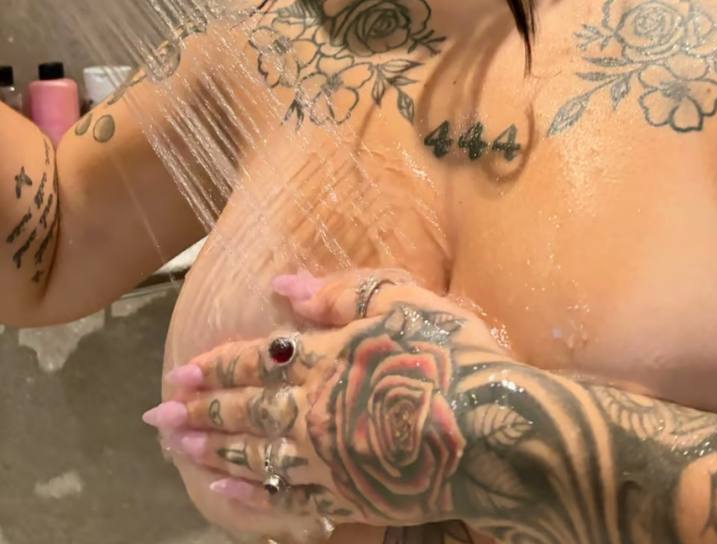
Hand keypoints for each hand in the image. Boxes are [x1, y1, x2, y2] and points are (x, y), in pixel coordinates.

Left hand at [142, 268, 509, 532]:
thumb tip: (284, 284)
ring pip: (257, 454)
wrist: (493, 429)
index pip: (261, 360)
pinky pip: (287, 498)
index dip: (219, 366)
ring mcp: (330, 457)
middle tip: (157, 414)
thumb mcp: (406, 301)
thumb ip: (344, 292)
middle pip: (249, 410)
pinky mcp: (349, 494)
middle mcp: (319, 409)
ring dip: (212, 450)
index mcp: (331, 357)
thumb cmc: (454, 356)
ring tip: (175, 447)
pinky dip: (251, 495)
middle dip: (201, 411)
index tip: (180, 371)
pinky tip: (222, 491)